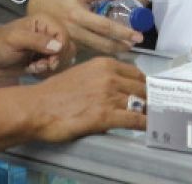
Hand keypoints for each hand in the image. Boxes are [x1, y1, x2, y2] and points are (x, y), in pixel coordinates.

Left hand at [0, 15, 73, 77]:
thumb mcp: (15, 40)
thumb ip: (37, 41)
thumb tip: (59, 46)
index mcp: (45, 22)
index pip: (65, 36)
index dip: (60, 51)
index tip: (49, 61)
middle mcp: (49, 33)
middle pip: (67, 49)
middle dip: (55, 60)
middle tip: (40, 65)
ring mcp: (46, 47)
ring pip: (62, 59)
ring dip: (49, 67)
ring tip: (34, 67)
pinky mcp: (42, 59)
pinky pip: (54, 67)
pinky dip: (45, 71)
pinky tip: (32, 69)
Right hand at [27, 0, 144, 54]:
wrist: (36, 8)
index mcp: (78, 14)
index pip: (105, 26)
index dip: (122, 32)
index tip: (138, 36)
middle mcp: (74, 30)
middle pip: (102, 43)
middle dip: (121, 45)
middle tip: (136, 44)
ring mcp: (70, 41)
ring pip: (95, 49)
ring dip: (113, 50)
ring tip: (127, 47)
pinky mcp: (67, 47)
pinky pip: (87, 51)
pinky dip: (100, 51)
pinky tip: (111, 49)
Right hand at [29, 57, 146, 140]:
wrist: (36, 107)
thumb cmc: (55, 93)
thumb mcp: (82, 74)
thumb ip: (101, 78)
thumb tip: (118, 89)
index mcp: (104, 64)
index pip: (136, 73)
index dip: (144, 85)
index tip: (149, 93)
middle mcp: (109, 76)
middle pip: (141, 88)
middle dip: (149, 99)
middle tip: (154, 108)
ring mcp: (108, 95)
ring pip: (140, 103)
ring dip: (148, 112)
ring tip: (153, 119)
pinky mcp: (105, 115)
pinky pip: (134, 119)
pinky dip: (144, 124)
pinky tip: (148, 127)